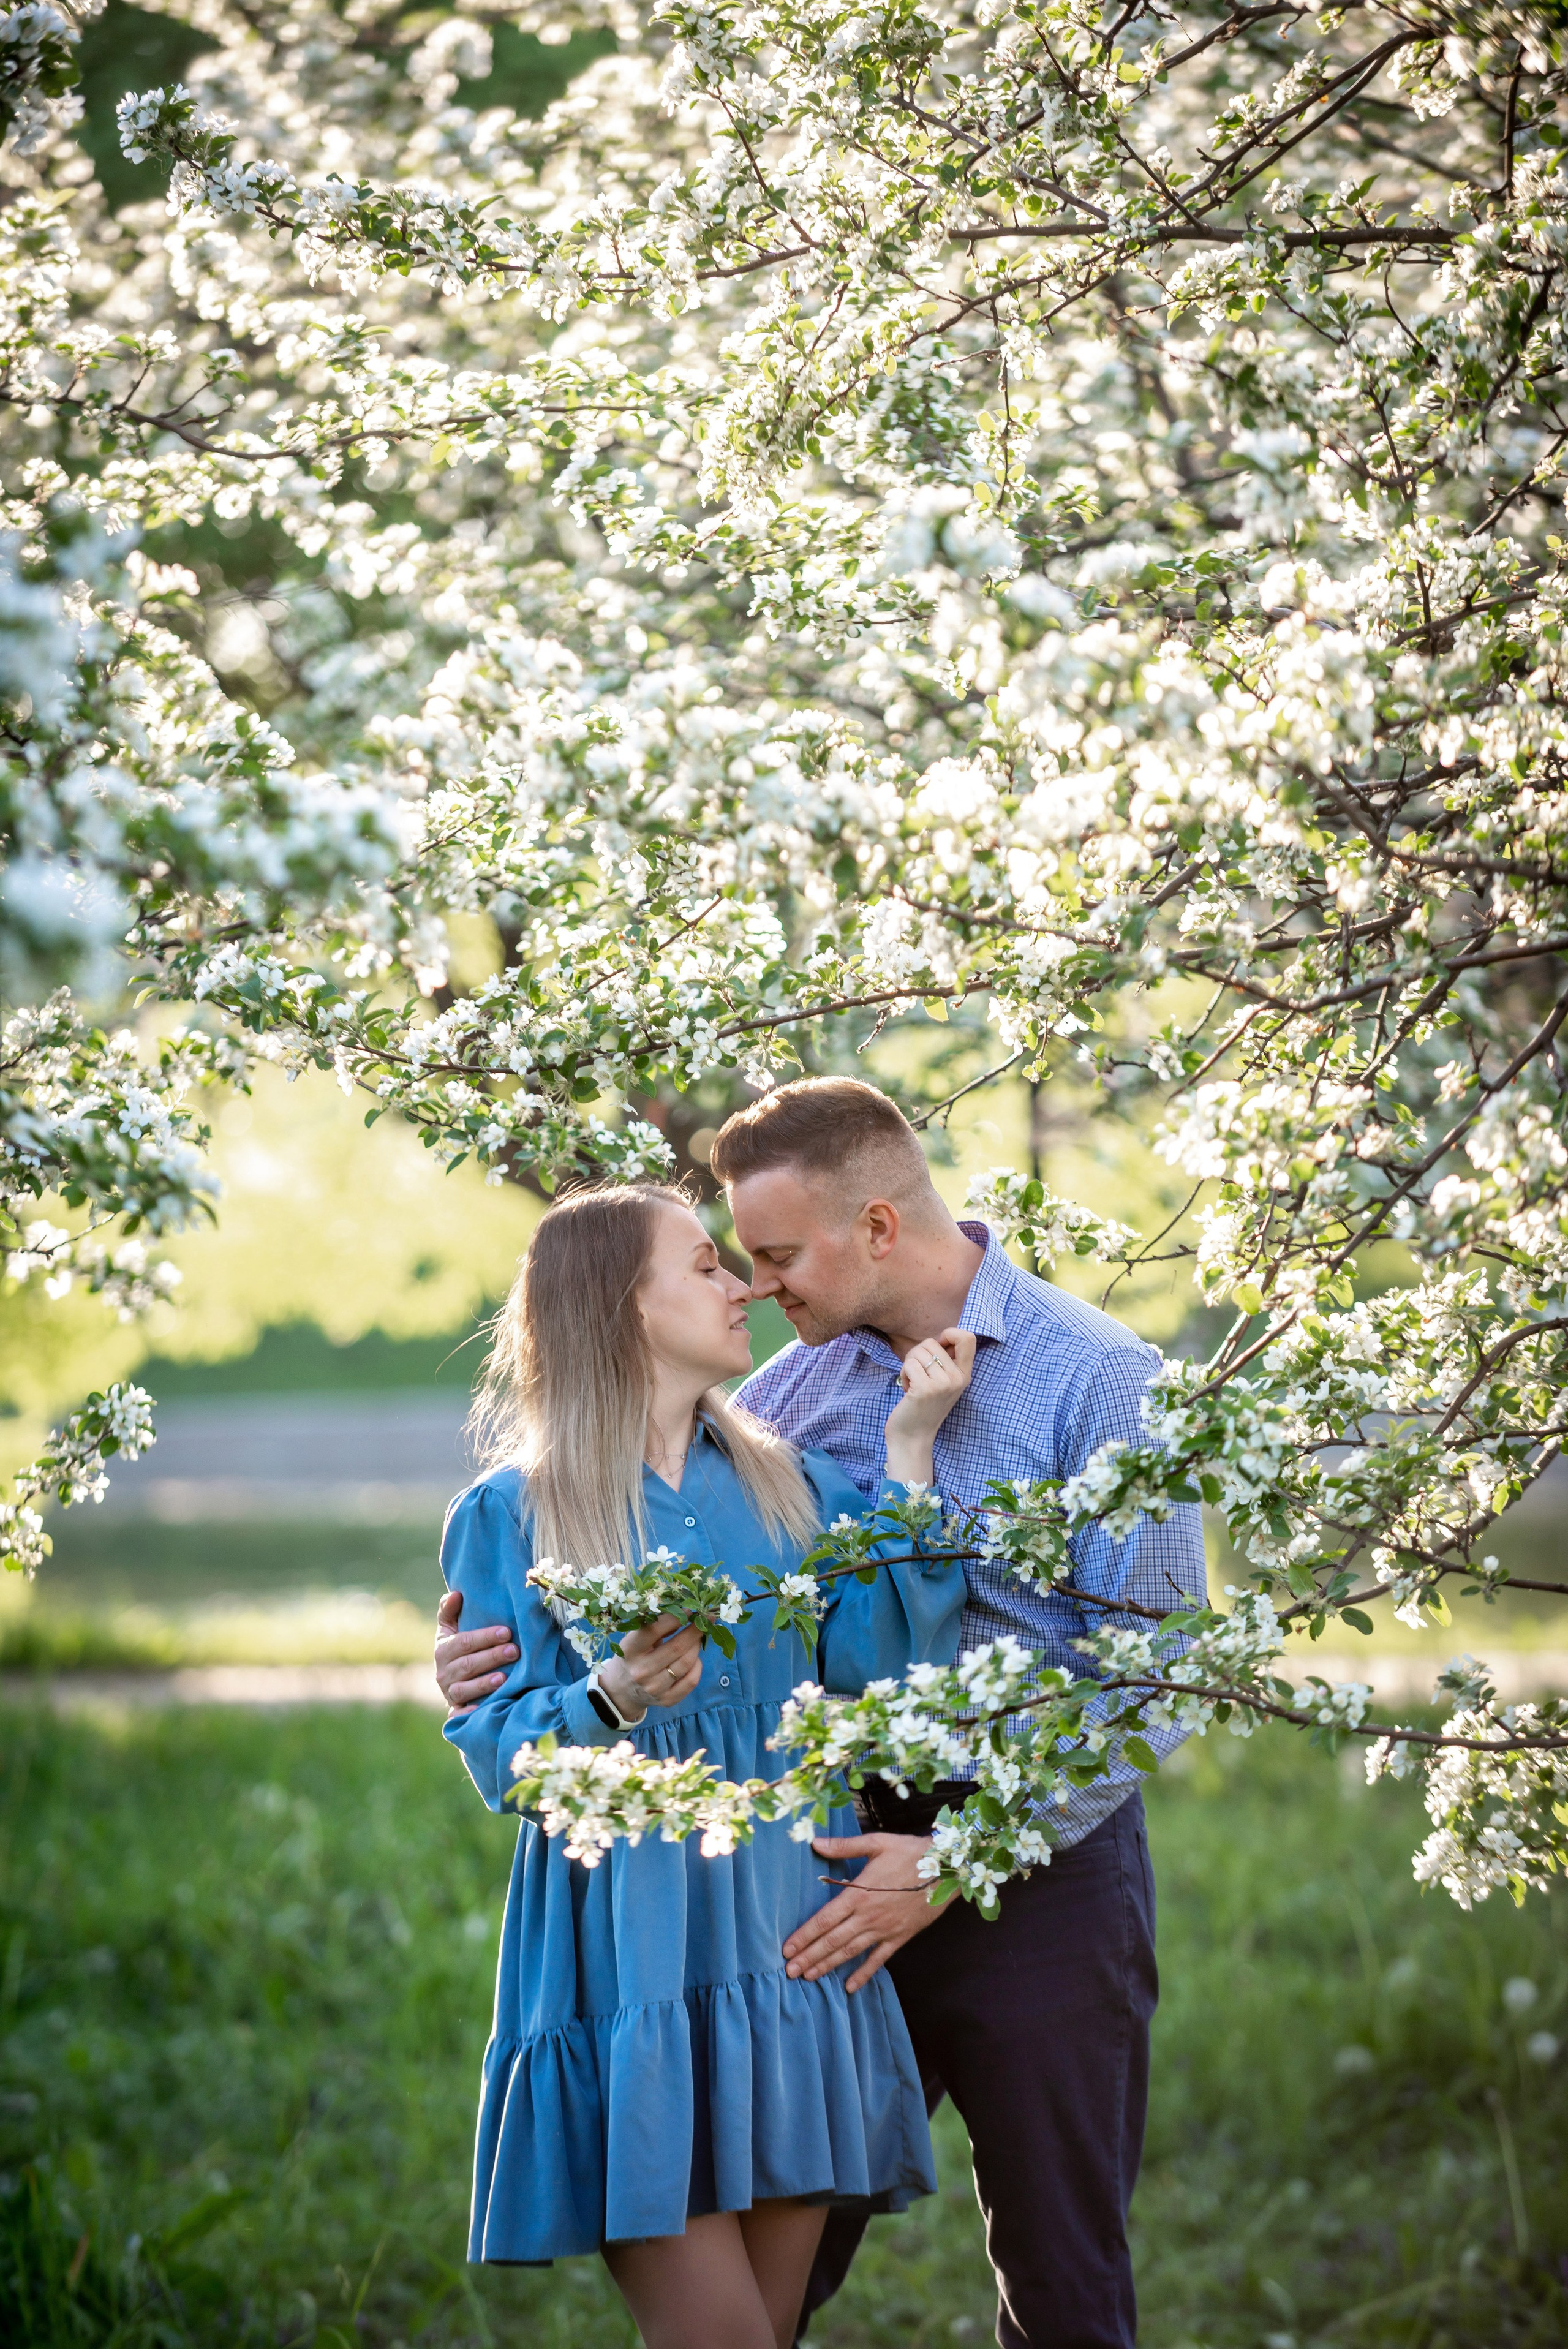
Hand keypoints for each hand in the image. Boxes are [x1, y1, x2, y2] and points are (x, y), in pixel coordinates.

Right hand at [435, 1587, 518, 1716]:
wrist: (453, 1679)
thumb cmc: (458, 1647)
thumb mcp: (450, 1628)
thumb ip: (450, 1610)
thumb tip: (455, 1594)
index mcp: (443, 1650)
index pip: (464, 1642)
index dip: (484, 1637)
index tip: (506, 1632)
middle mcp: (443, 1673)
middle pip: (468, 1665)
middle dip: (491, 1657)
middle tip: (514, 1651)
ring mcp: (449, 1693)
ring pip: (464, 1689)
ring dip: (483, 1684)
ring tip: (504, 1678)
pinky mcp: (455, 1711)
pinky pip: (457, 1715)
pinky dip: (467, 1714)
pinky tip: (481, 1709)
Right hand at [605, 1613, 703, 1718]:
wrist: (622, 1690)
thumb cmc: (633, 1656)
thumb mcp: (634, 1639)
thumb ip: (655, 1626)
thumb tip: (683, 1613)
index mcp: (629, 1650)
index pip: (654, 1629)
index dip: (676, 1617)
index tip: (689, 1609)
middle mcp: (641, 1671)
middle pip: (677, 1647)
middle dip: (695, 1630)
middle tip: (704, 1620)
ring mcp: (654, 1688)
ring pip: (687, 1663)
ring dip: (697, 1646)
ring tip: (698, 1638)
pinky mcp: (666, 1700)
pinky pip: (692, 1681)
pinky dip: (697, 1666)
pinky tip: (695, 1658)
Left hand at [781, 1833, 952, 1992]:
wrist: (945, 1869)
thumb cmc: (909, 1853)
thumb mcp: (876, 1843)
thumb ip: (844, 1845)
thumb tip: (815, 1842)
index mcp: (859, 1894)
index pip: (824, 1919)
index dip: (804, 1935)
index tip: (787, 1949)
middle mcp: (868, 1916)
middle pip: (833, 1940)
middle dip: (809, 1957)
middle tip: (789, 1972)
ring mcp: (884, 1930)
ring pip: (850, 1952)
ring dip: (828, 1966)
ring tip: (809, 1977)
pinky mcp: (899, 1937)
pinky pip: (878, 1960)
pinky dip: (864, 1974)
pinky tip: (850, 1987)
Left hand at [884, 1327, 975, 1485]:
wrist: (912, 1438)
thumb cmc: (922, 1406)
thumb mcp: (943, 1383)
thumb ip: (946, 1361)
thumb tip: (943, 1335)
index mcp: (965, 1375)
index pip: (968, 1337)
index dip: (949, 1333)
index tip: (936, 1348)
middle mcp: (958, 1378)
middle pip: (932, 1342)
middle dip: (917, 1354)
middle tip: (917, 1374)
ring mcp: (943, 1384)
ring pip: (918, 1351)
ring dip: (909, 1365)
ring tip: (913, 1383)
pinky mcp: (925, 1389)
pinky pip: (909, 1364)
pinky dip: (903, 1374)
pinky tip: (907, 1390)